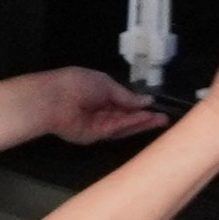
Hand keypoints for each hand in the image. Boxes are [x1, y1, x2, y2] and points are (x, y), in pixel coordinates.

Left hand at [26, 65, 170, 146]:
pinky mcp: (95, 136)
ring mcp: (97, 125)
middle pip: (126, 117)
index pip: (122, 103)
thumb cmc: (76, 83)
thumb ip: (126, 95)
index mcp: (99, 94)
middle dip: (145, 117)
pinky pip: (116, 130)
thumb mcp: (106, 83)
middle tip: (164, 118)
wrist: (54, 98)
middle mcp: (100, 111)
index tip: (155, 106)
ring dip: (141, 123)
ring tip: (160, 120)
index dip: (139, 105)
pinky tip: (145, 119)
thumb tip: (146, 100)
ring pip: (123, 126)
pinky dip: (131, 125)